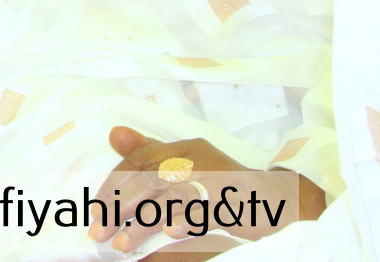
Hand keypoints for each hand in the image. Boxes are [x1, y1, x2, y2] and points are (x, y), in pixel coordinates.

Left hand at [88, 127, 323, 254]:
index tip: (96, 211)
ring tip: (123, 245)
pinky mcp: (233, 202)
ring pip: (170, 198)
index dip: (112, 186)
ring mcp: (215, 180)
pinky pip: (204, 212)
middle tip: (99, 233)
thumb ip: (152, 153)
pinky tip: (171, 235)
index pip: (137, 162)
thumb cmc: (229, 188)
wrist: (283, 201)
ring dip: (144, 223)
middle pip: (147, 179)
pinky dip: (185, 222)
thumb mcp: (189, 164)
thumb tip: (114, 134)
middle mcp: (196, 159)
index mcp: (182, 150)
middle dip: (118, 207)